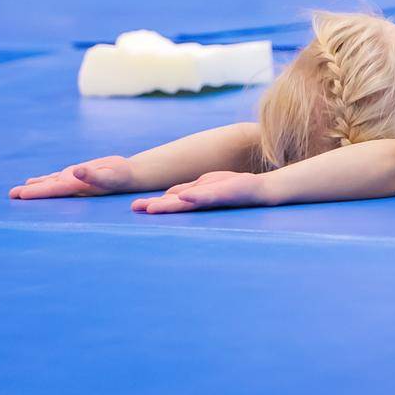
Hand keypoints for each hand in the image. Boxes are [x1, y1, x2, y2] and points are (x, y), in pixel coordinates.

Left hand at [9, 155, 143, 199]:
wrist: (129, 175)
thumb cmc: (120, 176)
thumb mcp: (107, 175)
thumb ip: (91, 175)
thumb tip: (75, 171)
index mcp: (76, 188)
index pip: (52, 191)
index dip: (36, 193)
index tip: (20, 195)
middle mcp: (71, 186)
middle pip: (46, 190)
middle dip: (29, 193)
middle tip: (11, 195)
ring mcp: (72, 181)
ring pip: (48, 184)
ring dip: (33, 188)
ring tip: (16, 193)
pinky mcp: (76, 175)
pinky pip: (55, 178)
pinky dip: (43, 180)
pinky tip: (33, 181)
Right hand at [131, 170, 269, 213]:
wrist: (260, 190)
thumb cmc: (233, 188)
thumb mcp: (207, 185)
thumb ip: (188, 190)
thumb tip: (167, 195)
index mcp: (196, 198)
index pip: (172, 201)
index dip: (154, 204)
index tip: (134, 206)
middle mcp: (202, 201)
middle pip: (175, 205)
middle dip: (156, 207)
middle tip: (135, 208)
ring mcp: (214, 198)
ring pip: (188, 203)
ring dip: (170, 205)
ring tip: (152, 208)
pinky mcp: (226, 194)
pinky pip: (209, 196)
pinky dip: (197, 196)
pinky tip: (185, 197)